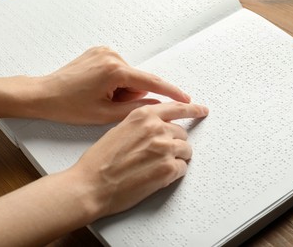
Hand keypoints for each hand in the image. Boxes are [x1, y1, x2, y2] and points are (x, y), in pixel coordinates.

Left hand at [34, 46, 190, 123]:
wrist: (43, 95)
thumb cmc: (68, 106)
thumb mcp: (105, 115)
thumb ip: (136, 110)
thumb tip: (158, 106)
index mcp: (114, 70)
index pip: (151, 82)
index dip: (171, 93)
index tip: (186, 99)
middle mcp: (111, 56)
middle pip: (137, 81)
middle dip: (130, 95)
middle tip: (109, 105)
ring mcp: (105, 52)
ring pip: (129, 76)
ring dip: (121, 89)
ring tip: (100, 97)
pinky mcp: (99, 52)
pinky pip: (119, 69)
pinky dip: (115, 82)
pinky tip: (98, 88)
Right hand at [70, 102, 208, 217]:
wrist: (90, 185)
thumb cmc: (100, 161)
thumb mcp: (120, 130)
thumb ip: (142, 125)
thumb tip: (158, 128)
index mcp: (143, 115)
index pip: (177, 107)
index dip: (192, 109)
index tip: (202, 110)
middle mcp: (157, 128)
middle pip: (182, 133)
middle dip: (174, 143)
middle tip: (158, 155)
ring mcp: (165, 148)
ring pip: (185, 150)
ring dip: (175, 158)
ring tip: (154, 166)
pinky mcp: (168, 169)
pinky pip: (183, 168)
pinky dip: (173, 173)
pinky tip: (155, 176)